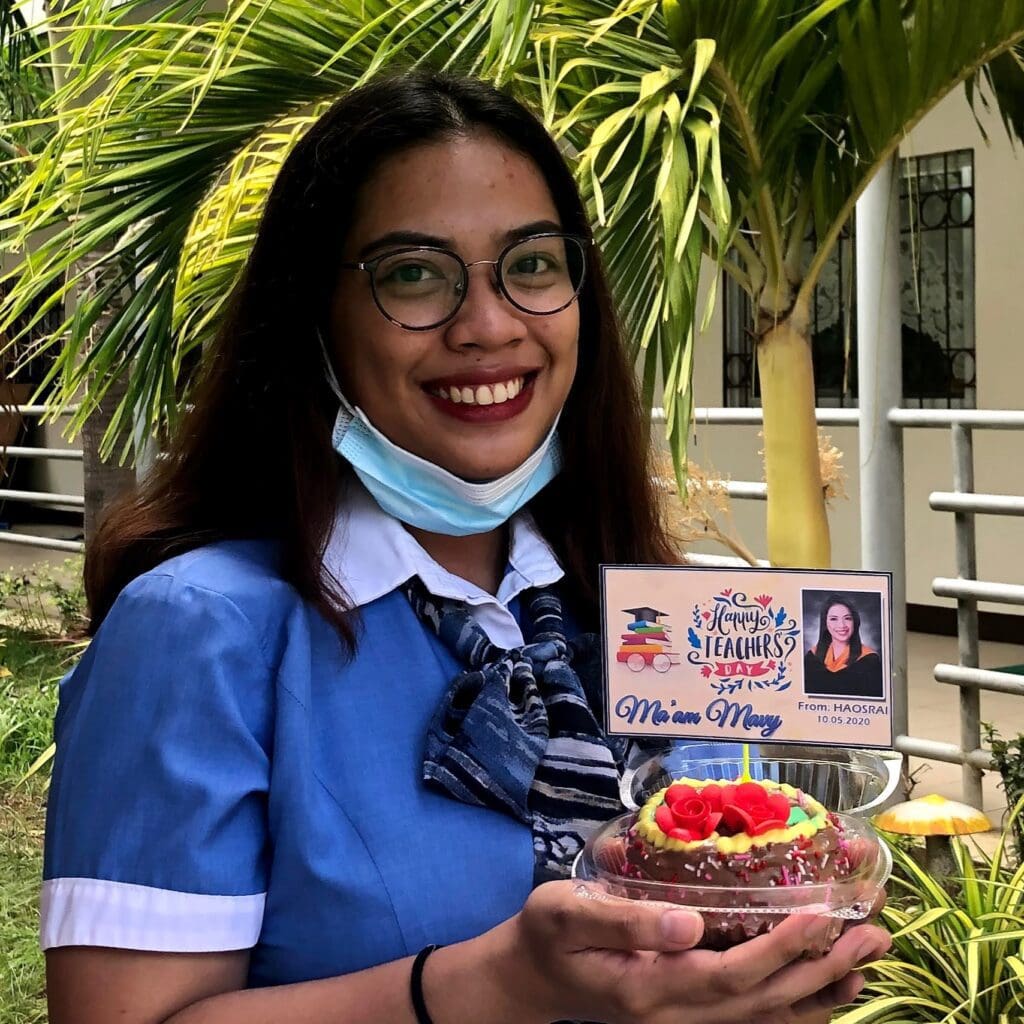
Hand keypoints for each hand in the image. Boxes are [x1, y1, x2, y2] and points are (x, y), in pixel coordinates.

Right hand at [501, 880, 890, 1023]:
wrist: (534, 980)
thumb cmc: (546, 936)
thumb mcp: (565, 915)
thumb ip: (625, 922)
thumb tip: (690, 922)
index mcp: (651, 989)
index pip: (732, 974)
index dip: (780, 947)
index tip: (822, 912)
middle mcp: (679, 1018)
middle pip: (764, 1001)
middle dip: (821, 967)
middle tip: (874, 933)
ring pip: (769, 1018)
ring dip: (823, 991)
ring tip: (869, 958)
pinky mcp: (691, 1018)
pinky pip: (757, 1021)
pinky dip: (801, 1008)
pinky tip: (829, 989)